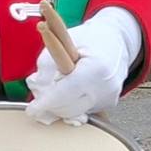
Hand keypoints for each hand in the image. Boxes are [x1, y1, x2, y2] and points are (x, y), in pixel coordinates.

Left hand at [24, 10, 142, 125]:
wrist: (118, 39)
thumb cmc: (90, 37)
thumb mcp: (63, 41)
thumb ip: (47, 64)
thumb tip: (38, 88)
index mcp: (95, 68)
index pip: (65, 93)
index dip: (45, 104)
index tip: (31, 111)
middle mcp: (105, 87)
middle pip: (67, 108)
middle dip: (51, 103)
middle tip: (42, 92)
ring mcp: (109, 97)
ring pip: (74, 112)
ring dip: (61, 103)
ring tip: (61, 84)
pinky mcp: (109, 103)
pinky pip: (84, 109)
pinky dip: (74, 101)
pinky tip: (75, 87)